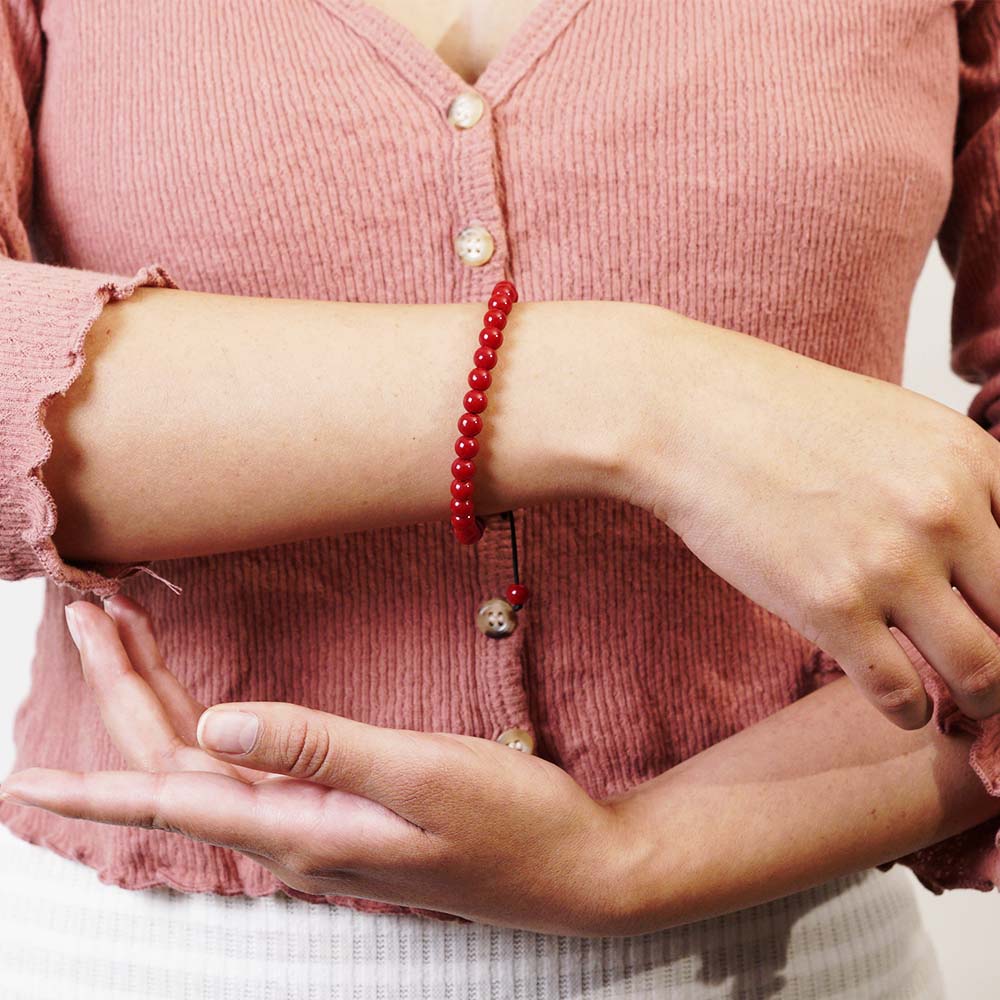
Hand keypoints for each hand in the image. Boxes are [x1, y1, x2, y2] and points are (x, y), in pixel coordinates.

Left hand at [0, 595, 638, 936]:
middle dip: (128, 691)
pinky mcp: (346, 808)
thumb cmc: (511, 824)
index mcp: (299, 830)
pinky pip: (255, 764)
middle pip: (183, 762)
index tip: (20, 777)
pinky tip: (208, 709)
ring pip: (215, 759)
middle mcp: (294, 832)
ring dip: (166, 699)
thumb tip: (215, 728)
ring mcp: (320, 823)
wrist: (574, 867)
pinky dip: (217, 722)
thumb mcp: (420, 775)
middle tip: (93, 615)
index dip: (95, 777)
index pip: (174, 796)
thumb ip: (317, 750)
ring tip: (132, 639)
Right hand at [627, 309, 999, 729]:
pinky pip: (902, 692)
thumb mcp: (897, 424)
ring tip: (960, 703)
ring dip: (979, 700)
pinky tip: (899, 703)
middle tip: (992, 674)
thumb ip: (957, 481)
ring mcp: (888, 561)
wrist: (691, 417)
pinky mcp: (828, 606)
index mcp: (970, 459)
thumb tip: (987, 547)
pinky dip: (910, 712)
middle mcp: (944, 511)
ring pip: (982, 672)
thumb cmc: (782, 417)